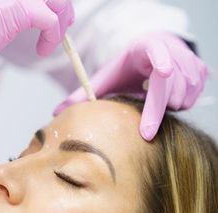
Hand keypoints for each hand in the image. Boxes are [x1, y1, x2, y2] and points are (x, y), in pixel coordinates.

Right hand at [0, 0, 73, 104]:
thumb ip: (3, 7)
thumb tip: (21, 13)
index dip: (50, 1)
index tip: (54, 13)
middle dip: (62, 7)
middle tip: (61, 27)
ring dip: (62, 21)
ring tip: (53, 39)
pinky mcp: (16, 9)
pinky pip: (50, 19)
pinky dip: (53, 37)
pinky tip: (43, 49)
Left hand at [54, 32, 207, 140]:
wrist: (151, 54)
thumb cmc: (126, 68)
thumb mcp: (104, 78)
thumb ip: (83, 94)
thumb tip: (56, 112)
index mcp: (147, 47)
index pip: (158, 57)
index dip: (160, 66)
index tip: (159, 77)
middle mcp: (172, 50)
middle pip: (172, 85)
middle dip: (158, 107)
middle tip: (144, 121)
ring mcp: (189, 60)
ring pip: (184, 94)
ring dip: (167, 106)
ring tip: (150, 100)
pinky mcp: (200, 71)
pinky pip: (193, 97)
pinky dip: (179, 104)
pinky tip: (164, 98)